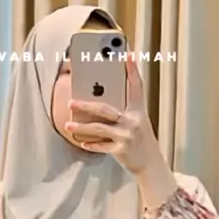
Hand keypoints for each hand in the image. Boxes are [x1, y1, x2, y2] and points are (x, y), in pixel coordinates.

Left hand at [66, 54, 160, 173]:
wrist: (151, 163)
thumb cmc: (140, 140)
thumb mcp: (137, 121)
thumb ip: (123, 111)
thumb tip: (100, 100)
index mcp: (138, 110)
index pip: (136, 86)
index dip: (132, 70)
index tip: (128, 54)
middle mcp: (133, 121)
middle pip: (105, 109)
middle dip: (86, 105)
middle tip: (70, 102)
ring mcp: (126, 136)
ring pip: (99, 128)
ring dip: (82, 127)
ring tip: (68, 124)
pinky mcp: (121, 150)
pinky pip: (101, 146)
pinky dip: (91, 145)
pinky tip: (82, 142)